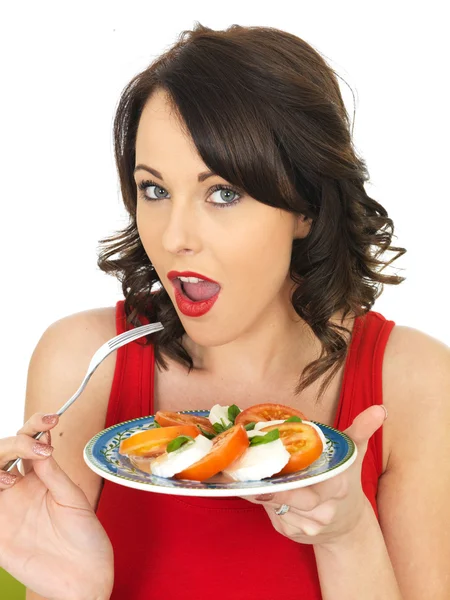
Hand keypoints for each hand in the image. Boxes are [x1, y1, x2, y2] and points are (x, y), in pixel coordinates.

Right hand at [0, 413, 113, 599]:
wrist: (85, 576)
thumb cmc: (85, 536)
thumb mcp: (72, 498)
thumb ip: (52, 473)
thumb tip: (41, 443)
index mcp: (39, 476)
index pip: (28, 443)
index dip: (34, 426)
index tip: (51, 420)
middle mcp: (18, 488)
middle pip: (2, 454)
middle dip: (14, 443)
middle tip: (36, 448)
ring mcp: (5, 509)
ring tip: (12, 477)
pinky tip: (1, 487)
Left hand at [241, 405, 386, 545]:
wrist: (348, 525)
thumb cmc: (346, 482)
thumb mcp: (355, 454)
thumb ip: (362, 429)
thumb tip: (379, 409)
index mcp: (338, 487)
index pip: (313, 482)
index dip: (290, 478)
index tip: (271, 468)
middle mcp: (324, 511)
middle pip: (292, 498)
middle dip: (271, 487)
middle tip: (252, 474)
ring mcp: (308, 526)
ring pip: (277, 506)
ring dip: (263, 491)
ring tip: (253, 475)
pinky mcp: (292, 533)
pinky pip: (272, 515)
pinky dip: (264, 502)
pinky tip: (262, 490)